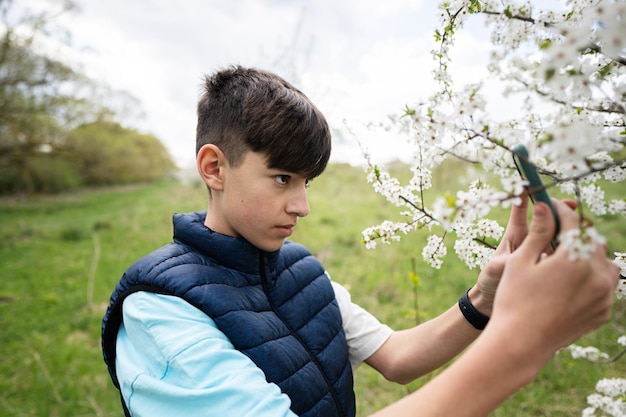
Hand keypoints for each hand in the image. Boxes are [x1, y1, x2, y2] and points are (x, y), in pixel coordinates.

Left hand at [473, 195, 577, 314]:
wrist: (494, 303)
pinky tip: (575, 251)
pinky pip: (564, 256)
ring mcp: (544, 254)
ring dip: (569, 231)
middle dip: (561, 211)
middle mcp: (532, 242)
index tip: (531, 183)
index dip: (527, 196)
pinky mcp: (552, 267)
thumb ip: (507, 260)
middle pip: (550, 221)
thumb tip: (520, 255)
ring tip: (577, 228)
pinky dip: (571, 252)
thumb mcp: (496, 268)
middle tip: (571, 206)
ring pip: (561, 237)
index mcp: (515, 235)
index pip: (521, 211)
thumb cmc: (490, 281)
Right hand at [490, 200, 619, 358]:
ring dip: (590, 256)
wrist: (520, 342)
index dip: (559, 210)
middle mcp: (596, 276)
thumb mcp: (520, 261)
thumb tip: (545, 206)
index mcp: (575, 260)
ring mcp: (603, 296)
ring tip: (567, 258)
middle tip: (556, 231)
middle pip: (593, 241)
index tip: (549, 205)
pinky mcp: (602, 311)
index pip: (572, 223)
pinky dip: (592, 279)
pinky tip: (571, 282)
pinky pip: (605, 286)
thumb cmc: (514, 299)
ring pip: (605, 264)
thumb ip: (539, 231)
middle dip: (575, 233)